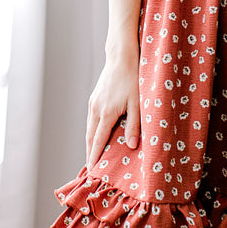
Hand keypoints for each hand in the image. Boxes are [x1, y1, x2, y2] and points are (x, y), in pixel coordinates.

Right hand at [85, 49, 140, 168]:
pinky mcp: (95, 97)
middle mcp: (95, 109)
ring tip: (93, 155)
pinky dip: (92, 131)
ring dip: (90, 142)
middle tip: (90, 168)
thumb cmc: (132, 78)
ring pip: (89, 128)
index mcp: (105, 114)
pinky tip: (97, 134)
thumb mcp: (137, 104)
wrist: (121, 57)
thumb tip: (130, 146)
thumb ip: (134, 125)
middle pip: (89, 137)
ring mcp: (93, 102)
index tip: (91, 170)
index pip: (97, 141)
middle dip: (89, 153)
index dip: (94, 157)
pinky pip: (91, 119)